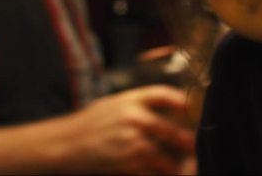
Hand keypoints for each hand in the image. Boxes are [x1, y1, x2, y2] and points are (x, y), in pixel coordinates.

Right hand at [62, 85, 194, 174]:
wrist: (65, 143)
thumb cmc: (89, 123)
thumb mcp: (113, 103)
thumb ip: (139, 104)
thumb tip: (169, 110)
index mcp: (130, 100)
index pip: (166, 95)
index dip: (186, 102)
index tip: (196, 110)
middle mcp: (134, 120)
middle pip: (177, 132)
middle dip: (191, 144)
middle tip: (195, 147)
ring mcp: (133, 144)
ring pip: (171, 160)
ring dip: (181, 167)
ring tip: (188, 167)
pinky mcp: (128, 165)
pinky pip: (156, 175)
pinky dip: (164, 175)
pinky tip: (167, 173)